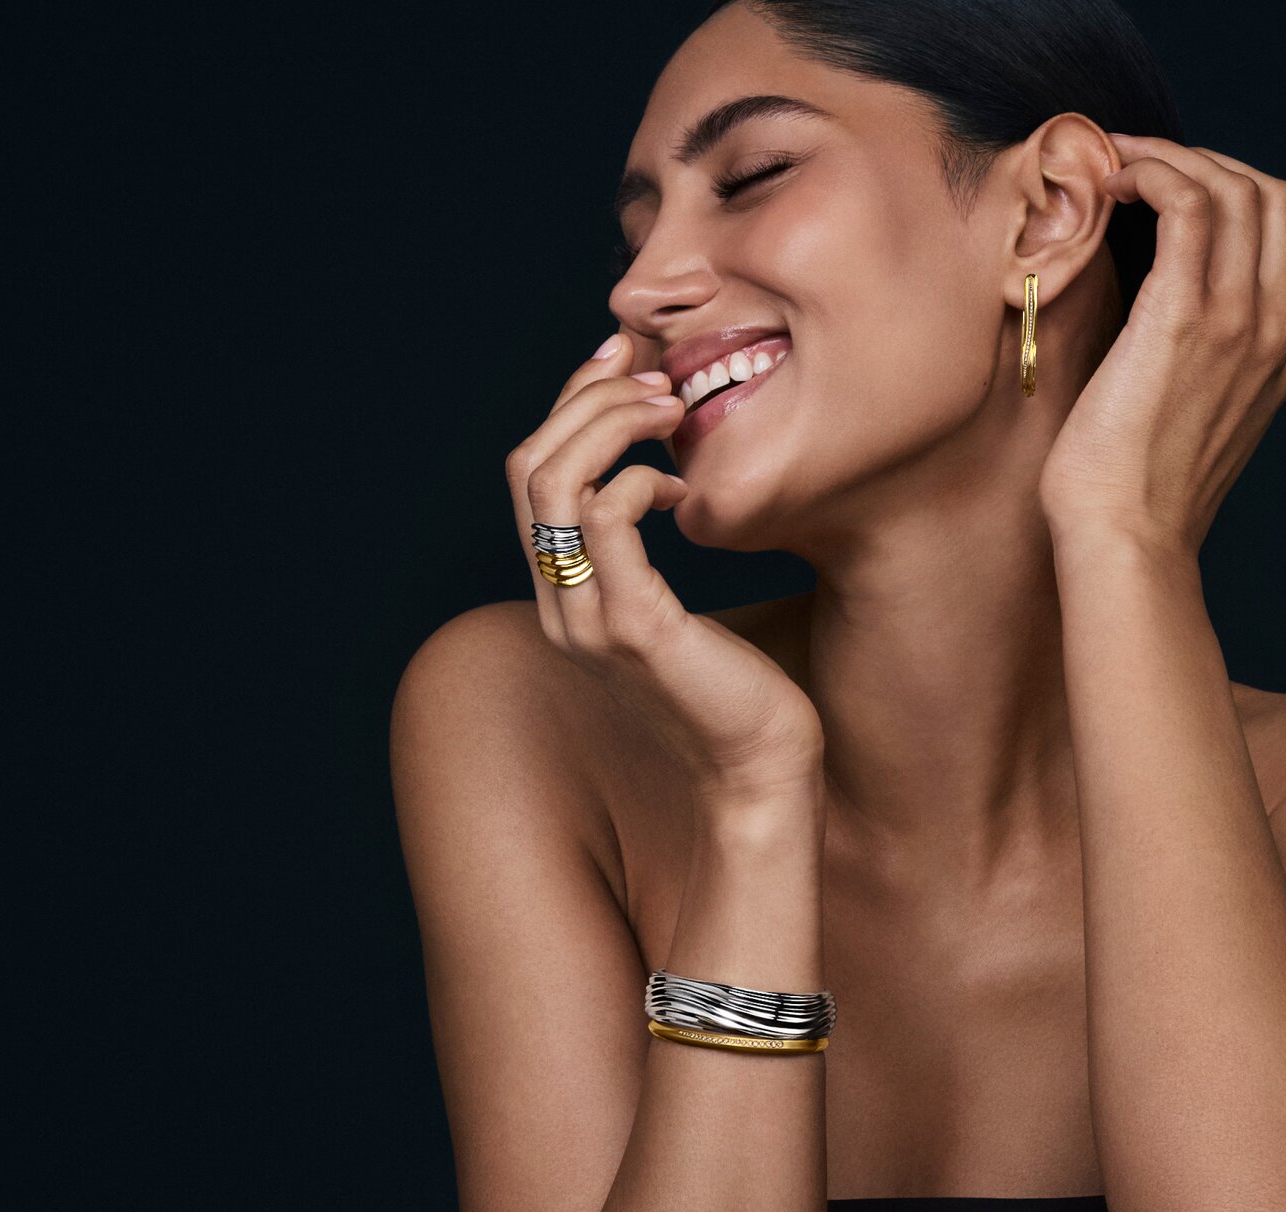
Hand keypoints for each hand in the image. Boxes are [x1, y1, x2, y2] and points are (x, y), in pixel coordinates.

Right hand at [504, 330, 825, 799]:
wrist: (758, 773)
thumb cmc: (733, 688)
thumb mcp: (673, 606)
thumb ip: (647, 550)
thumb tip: (663, 471)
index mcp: (561, 593)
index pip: (530, 474)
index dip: (569, 404)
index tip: (624, 364)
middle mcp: (557, 604)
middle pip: (527, 466)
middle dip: (585, 399)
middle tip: (653, 378)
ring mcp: (586, 618)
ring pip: (553, 482)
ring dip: (609, 424)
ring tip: (668, 413)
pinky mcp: (632, 628)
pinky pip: (606, 521)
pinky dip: (637, 479)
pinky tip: (679, 489)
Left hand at [1036, 134, 1285, 557]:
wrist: (1124, 544)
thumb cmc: (1123, 495)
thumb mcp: (1170, 419)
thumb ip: (1178, 365)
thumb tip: (1135, 324)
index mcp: (1275, 352)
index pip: (1275, 235)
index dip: (1220, 190)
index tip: (1155, 187)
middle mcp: (1271, 328)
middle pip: (1267, 197)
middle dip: (1200, 160)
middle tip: (1130, 161)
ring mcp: (1237, 320)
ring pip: (1233, 189)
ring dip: (1169, 158)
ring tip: (1110, 163)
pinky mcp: (1186, 318)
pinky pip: (1190, 208)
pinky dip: (1155, 175)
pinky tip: (1111, 182)